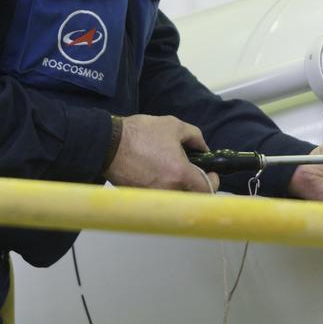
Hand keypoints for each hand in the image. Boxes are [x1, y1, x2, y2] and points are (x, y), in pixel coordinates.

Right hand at [103, 114, 219, 192]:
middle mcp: (169, 190)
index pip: (207, 189)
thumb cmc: (139, 134)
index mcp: (180, 174)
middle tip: (192, 171)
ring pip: (176, 197)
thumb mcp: (173, 126)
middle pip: (193, 196)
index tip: (211, 174)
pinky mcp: (141, 197)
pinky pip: (159, 196)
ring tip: (171, 169)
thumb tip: (203, 148)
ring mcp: (154, 196)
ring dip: (179, 186)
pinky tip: (156, 172)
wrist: (108, 144)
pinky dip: (162, 187)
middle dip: (196, 184)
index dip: (214, 181)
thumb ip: (195, 137)